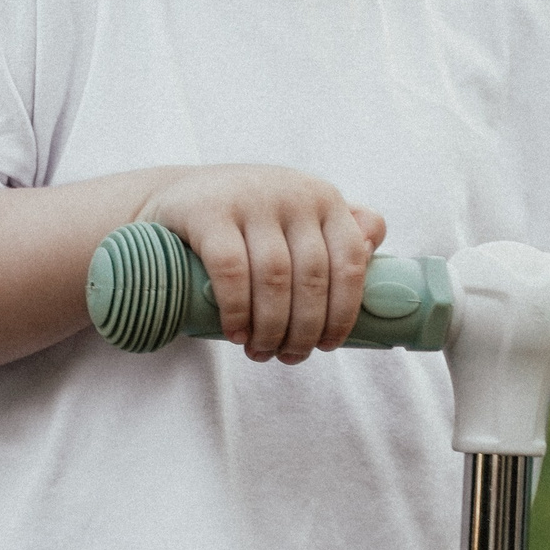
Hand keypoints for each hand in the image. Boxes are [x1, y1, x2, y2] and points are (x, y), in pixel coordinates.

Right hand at [135, 166, 386, 363]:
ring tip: (261, 352)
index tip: (328, 345)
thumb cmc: (248, 220)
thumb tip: (373, 246)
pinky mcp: (208, 211)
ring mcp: (250, 198)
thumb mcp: (297, 217)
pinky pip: (231, 270)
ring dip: (271, 327)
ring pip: (275, 278)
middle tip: (288, 356)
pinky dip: (238, 311)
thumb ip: (339, 229)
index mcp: (323, 198)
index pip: (350, 260)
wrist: (176, 197)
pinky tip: (236, 333)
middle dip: (303, 329)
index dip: (344, 312)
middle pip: (312, 277)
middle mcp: (293, 192)